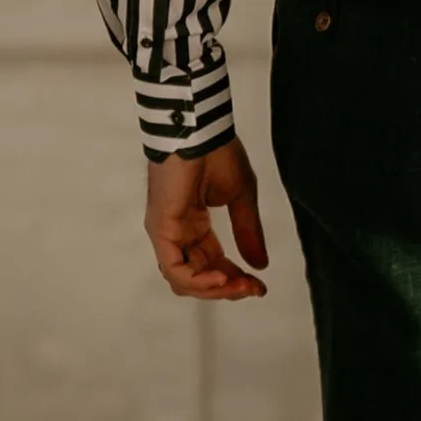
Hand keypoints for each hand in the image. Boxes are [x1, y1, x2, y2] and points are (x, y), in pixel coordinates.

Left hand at [145, 137, 271, 300]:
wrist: (199, 130)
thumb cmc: (217, 153)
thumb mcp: (240, 197)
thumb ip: (247, 232)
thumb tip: (260, 265)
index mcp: (194, 225)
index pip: (211, 265)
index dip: (235, 280)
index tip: (260, 285)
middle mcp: (177, 233)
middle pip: (197, 278)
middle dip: (227, 289)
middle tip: (253, 288)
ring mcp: (166, 233)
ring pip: (184, 280)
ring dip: (214, 290)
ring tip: (241, 286)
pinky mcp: (161, 229)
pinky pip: (175, 268)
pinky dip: (198, 281)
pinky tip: (223, 278)